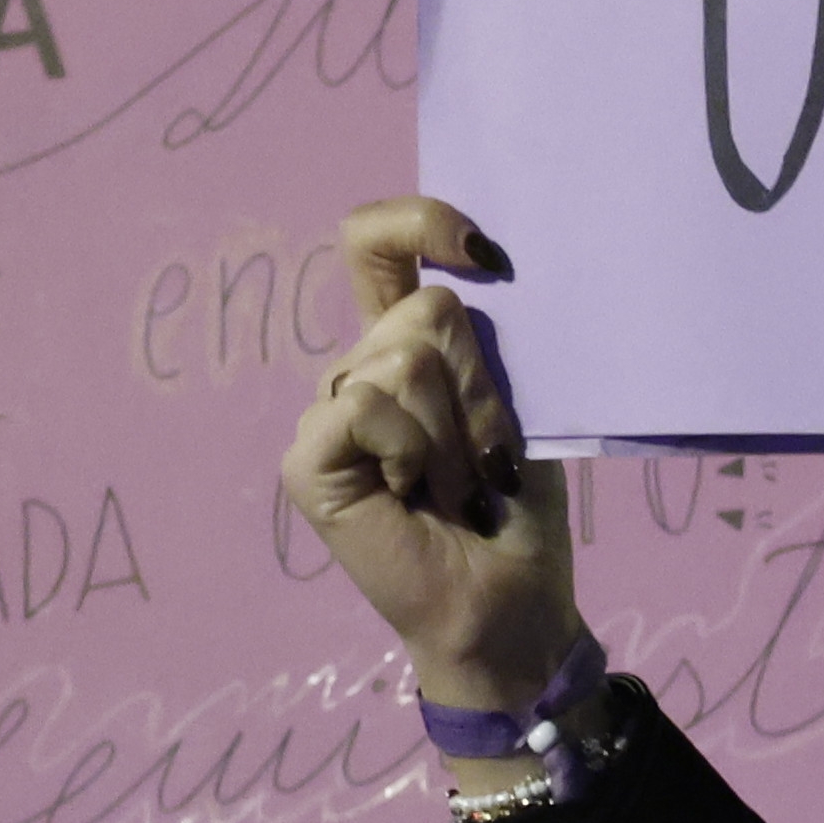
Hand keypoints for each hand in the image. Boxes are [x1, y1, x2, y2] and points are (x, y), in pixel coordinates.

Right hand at [275, 197, 583, 717]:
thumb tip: (475, 267)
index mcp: (407, 344)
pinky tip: (413, 497)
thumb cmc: (516, 510)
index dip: (422, 220)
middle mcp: (359, 369)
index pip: (378, 242)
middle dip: (481, 391)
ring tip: (458, 491)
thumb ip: (484, 338)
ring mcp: (327, 412)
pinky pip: (365, 405)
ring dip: (456, 436)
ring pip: (406, 360)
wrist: (507, 602)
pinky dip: (413, 451)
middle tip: (486, 462)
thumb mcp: (517, 404)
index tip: (488, 256)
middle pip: (427, 312)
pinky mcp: (306, 458)